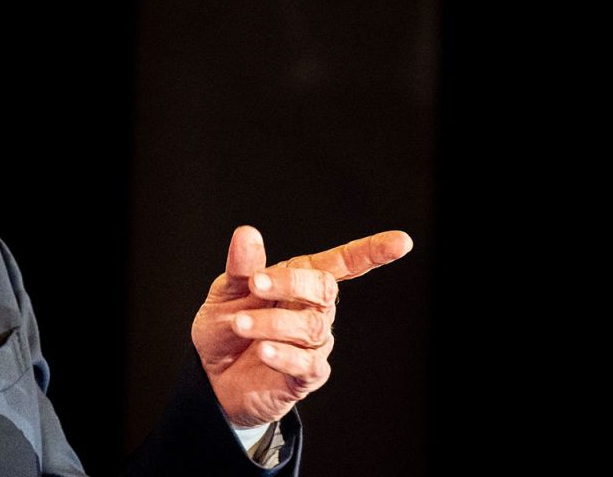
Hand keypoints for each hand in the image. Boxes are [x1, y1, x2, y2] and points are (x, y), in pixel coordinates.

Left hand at [191, 225, 412, 427]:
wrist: (211, 378)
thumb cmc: (225, 328)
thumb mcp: (226, 293)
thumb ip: (241, 267)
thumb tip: (247, 233)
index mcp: (299, 282)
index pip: (342, 263)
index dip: (371, 252)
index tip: (401, 242)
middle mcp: (313, 310)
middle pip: (324, 291)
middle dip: (292, 284)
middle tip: (255, 284)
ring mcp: (313, 344)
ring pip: (311, 328)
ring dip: (272, 323)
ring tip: (240, 324)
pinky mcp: (307, 375)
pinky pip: (307, 364)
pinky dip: (284, 355)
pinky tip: (263, 351)